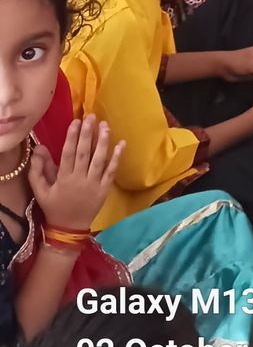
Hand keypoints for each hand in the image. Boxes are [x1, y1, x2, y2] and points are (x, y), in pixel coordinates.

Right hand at [29, 115, 123, 231]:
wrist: (69, 228)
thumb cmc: (54, 207)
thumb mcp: (41, 191)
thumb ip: (38, 171)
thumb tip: (39, 148)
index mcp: (63, 179)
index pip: (68, 154)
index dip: (72, 137)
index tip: (76, 121)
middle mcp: (79, 179)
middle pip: (84, 153)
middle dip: (88, 134)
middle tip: (92, 117)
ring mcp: (94, 184)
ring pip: (99, 160)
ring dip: (103, 142)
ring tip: (105, 125)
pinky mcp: (104, 189)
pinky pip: (111, 172)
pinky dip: (117, 158)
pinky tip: (121, 144)